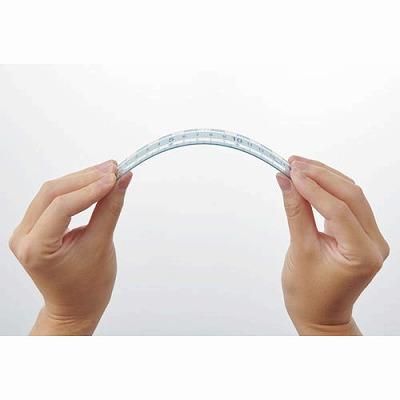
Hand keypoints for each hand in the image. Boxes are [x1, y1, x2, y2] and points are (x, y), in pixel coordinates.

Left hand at [9, 161, 132, 334]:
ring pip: (52, 192)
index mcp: (35, 248)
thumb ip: (110, 209)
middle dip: (86, 178)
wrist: (75, 307)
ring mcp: (26, 230)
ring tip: (109, 172)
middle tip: (114, 169)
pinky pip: (54, 200)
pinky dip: (76, 189)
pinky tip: (95, 183)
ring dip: (82, 180)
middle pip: (52, 193)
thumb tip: (122, 181)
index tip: (115, 177)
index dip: (91, 189)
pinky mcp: (35, 226)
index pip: (61, 207)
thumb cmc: (88, 286)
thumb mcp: (101, 245)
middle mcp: (23, 236)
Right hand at [276, 156, 389, 334]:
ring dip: (324, 177)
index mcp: (363, 253)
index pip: (338, 210)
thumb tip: (286, 182)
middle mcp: (374, 242)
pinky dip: (327, 189)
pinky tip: (309, 180)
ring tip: (297, 166)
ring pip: (351, 195)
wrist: (320, 315)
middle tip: (293, 163)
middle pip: (351, 195)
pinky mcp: (361, 233)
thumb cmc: (309, 294)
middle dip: (320, 175)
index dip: (313, 187)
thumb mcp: (300, 250)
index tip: (290, 172)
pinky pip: (347, 203)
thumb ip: (295, 212)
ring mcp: (370, 237)